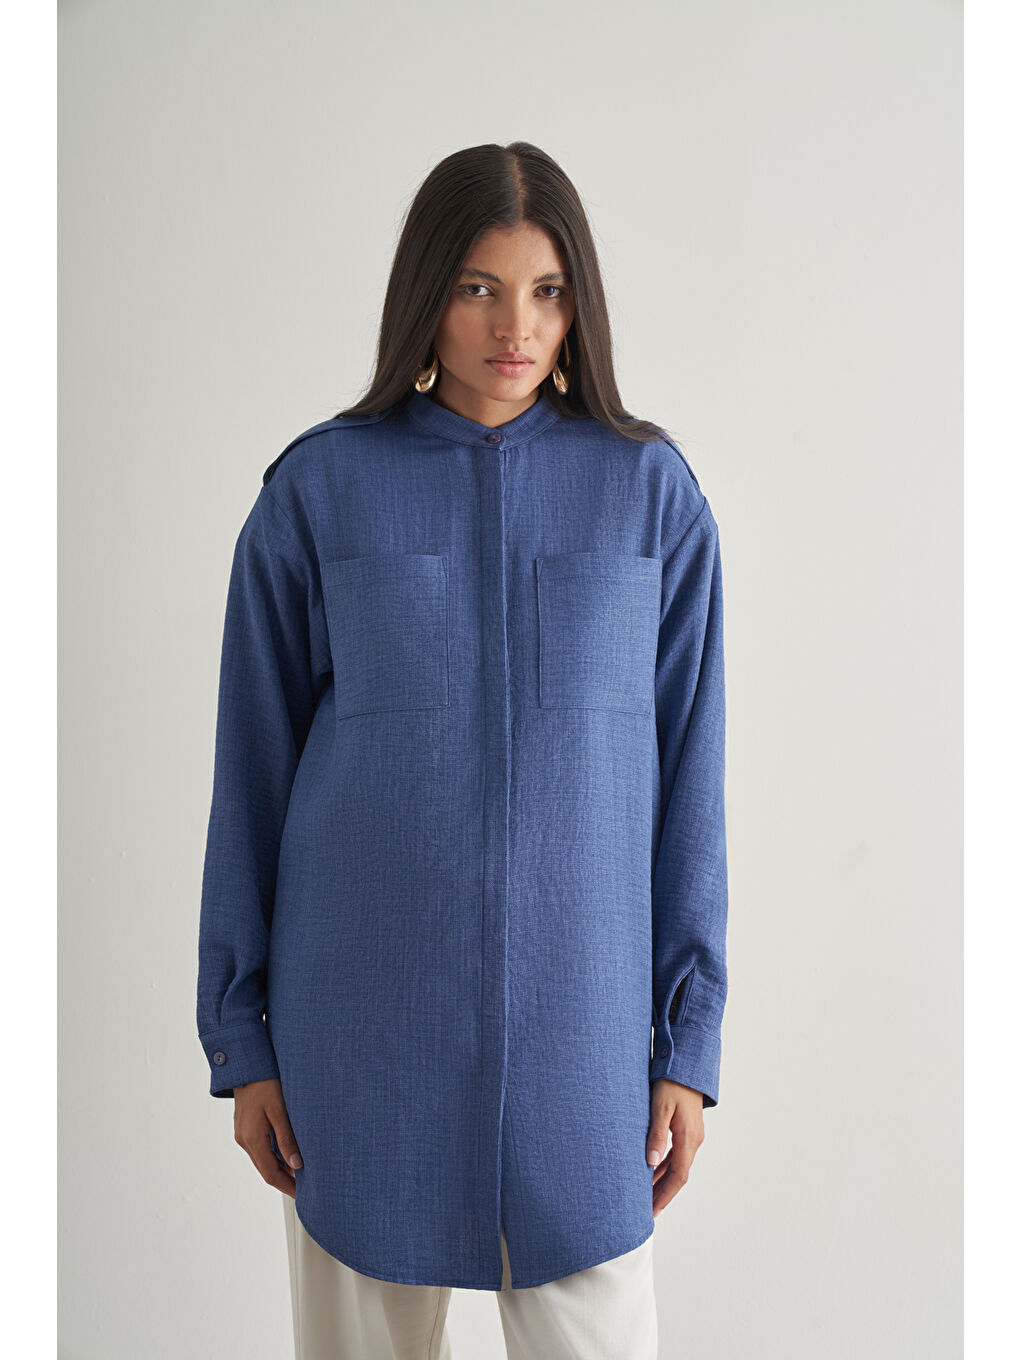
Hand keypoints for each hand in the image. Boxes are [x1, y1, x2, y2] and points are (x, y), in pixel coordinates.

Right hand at [233, 1078, 302, 1197]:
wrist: (247, 1065)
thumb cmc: (264, 1082)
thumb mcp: (280, 1110)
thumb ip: (287, 1139)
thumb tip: (297, 1165)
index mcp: (252, 1139)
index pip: (271, 1174)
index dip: (287, 1187)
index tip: (302, 1195)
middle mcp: (244, 1140)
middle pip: (266, 1169)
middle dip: (285, 1181)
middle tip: (305, 1188)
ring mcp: (243, 1134)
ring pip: (263, 1159)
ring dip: (280, 1167)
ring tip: (301, 1171)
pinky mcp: (245, 1127)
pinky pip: (260, 1148)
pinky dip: (274, 1154)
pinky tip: (287, 1152)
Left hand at [646, 1079, 705, 1217]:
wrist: (687, 1063)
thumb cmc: (672, 1081)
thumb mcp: (660, 1106)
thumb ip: (656, 1134)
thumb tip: (650, 1163)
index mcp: (688, 1138)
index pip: (678, 1176)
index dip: (665, 1196)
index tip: (652, 1211)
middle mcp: (694, 1139)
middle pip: (679, 1175)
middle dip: (663, 1194)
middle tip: (647, 1210)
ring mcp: (692, 1134)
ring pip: (678, 1165)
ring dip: (663, 1180)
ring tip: (646, 1195)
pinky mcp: (688, 1127)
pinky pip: (677, 1153)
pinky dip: (665, 1165)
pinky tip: (653, 1169)